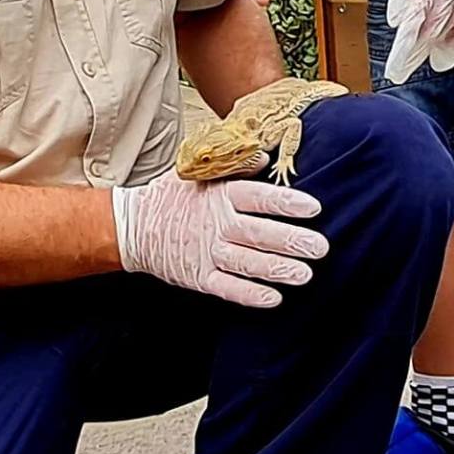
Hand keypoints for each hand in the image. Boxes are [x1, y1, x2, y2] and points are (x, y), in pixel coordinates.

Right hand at [112, 171, 327, 308]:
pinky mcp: (198, 277)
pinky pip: (226, 288)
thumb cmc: (174, 198)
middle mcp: (215, 224)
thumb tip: (266, 155)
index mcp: (220, 195)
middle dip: (291, 241)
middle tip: (320, 247)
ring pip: (247, 263)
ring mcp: (206, 253)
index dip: (286, 203)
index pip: (257, 197)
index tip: (313, 208)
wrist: (133, 226)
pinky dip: (249, 294)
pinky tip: (274, 298)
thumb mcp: (201, 175)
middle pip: (258, 233)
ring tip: (305, 274)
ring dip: (277, 269)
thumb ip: (236, 168)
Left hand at [383, 0, 453, 83]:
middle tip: (400, 70)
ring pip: (448, 38)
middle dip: (415, 54)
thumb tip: (396, 17)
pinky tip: (445, 25)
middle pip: (431, 38)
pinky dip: (452, 29)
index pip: (415, 23)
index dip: (405, 47)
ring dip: (433, 47)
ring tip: (420, 56)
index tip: (396, 66)